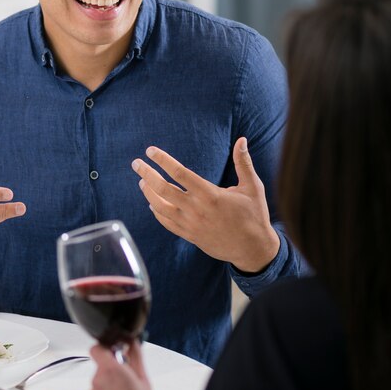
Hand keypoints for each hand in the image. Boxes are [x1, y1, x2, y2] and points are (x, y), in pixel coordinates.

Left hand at [89, 341, 158, 389]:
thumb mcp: (144, 379)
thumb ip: (135, 355)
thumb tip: (132, 341)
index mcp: (110, 370)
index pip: (96, 348)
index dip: (106, 348)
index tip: (116, 354)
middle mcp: (98, 380)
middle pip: (101, 366)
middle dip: (112, 369)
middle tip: (127, 379)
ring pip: (100, 381)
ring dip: (110, 384)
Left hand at [132, 137, 278, 272]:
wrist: (253, 250)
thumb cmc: (254, 216)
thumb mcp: (253, 187)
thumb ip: (243, 163)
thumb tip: (242, 139)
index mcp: (210, 194)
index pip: (180, 173)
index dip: (163, 160)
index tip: (151, 151)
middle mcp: (196, 209)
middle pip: (163, 189)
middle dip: (147, 174)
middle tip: (136, 163)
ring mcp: (191, 224)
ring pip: (160, 207)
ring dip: (148, 193)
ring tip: (142, 181)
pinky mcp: (189, 236)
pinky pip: (166, 223)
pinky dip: (156, 212)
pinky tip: (152, 203)